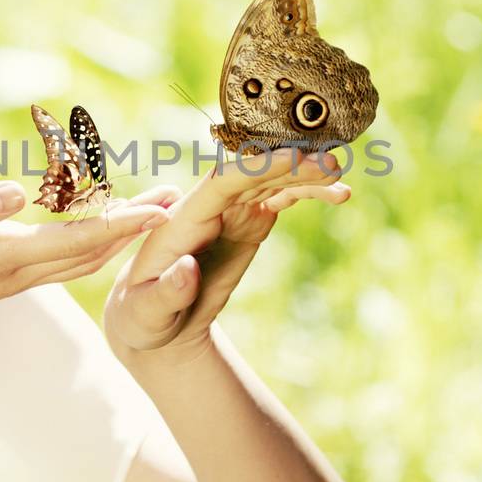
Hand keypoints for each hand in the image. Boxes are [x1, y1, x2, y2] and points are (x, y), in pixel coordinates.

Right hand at [0, 180, 175, 365]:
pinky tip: (104, 229)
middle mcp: (18, 271)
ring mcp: (13, 278)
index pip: (78, 240)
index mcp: (3, 256)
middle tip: (177, 199)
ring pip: (82, 260)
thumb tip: (15, 192)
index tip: (162, 209)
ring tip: (152, 211)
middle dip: (136, 228)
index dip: (123, 224)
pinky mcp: (5, 276)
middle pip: (93, 251)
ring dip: (121, 236)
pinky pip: (64, 262)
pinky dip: (95, 244)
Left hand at [103, 146, 349, 363]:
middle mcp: (208, 208)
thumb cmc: (142, 315)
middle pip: (252, 176)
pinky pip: (281, 198)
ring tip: (340, 176)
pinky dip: (307, 193)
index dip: (255, 169)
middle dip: (289, 166)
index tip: (291, 158)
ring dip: (305, 175)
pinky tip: (338, 194)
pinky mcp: (248, 222)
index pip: (220, 184)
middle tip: (330, 165)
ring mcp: (231, 213)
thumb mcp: (147, 313)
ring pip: (271, 182)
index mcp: (182, 221)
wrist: (156, 322)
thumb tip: (187, 271)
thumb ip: (166, 293)